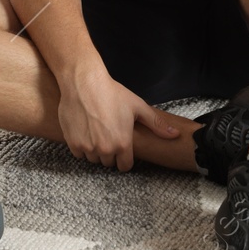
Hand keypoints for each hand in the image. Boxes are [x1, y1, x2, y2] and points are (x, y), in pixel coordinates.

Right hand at [58, 69, 180, 170]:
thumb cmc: (112, 93)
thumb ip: (157, 124)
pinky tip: (86, 131)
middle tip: (109, 135)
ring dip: (96, 150)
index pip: (125, 166)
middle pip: (109, 163)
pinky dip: (82, 146)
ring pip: (93, 158)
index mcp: (122, 144)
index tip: (123, 148)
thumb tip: (175, 135)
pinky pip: (79, 153)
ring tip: (97, 132)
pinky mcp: (73, 143)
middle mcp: (105, 149)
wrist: (84, 83)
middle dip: (110, 153)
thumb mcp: (138, 107)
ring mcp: (87, 148)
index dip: (125, 157)